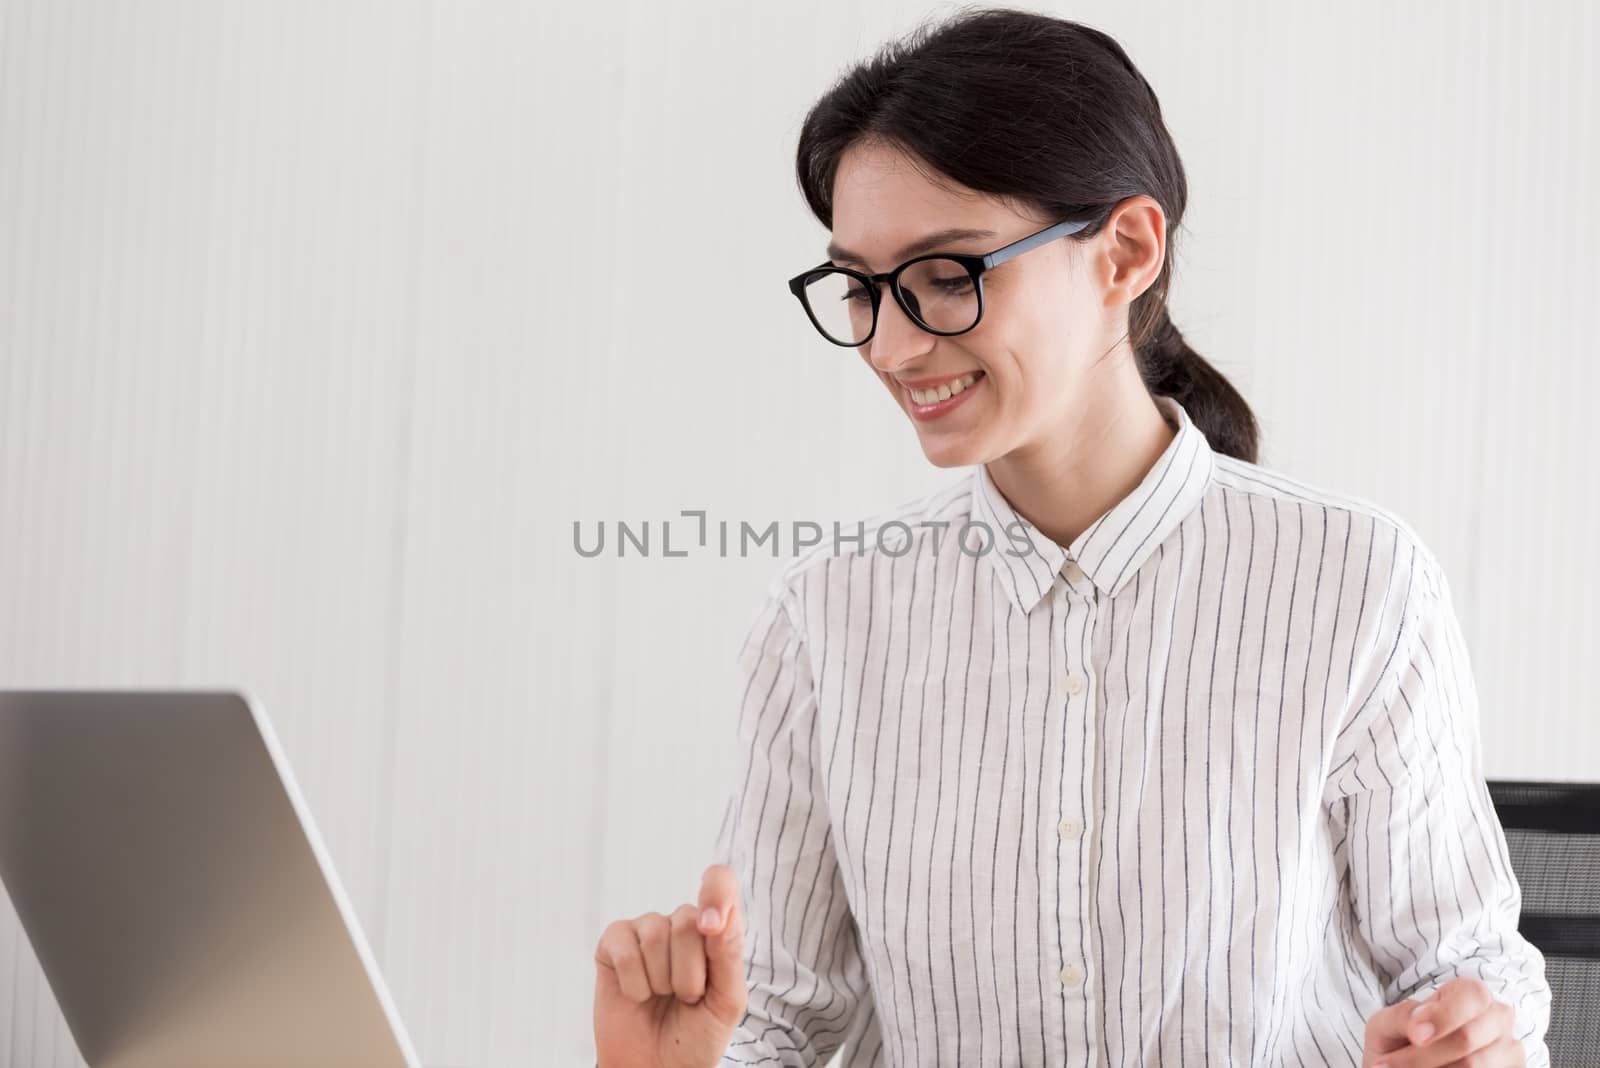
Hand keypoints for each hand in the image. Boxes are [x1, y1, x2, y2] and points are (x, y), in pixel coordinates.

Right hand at [593, 863, 747, 1067]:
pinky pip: (624, 948)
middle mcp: (681, 922)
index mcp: (716, 929)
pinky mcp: (613, 943)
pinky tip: (638, 995)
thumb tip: (719, 914)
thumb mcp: (726, 1001)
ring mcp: (645, 930)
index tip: (712, 926)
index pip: (719, 881)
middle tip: (686, 996)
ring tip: (662, 997)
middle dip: (689, 973)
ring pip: (655, 935)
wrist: (657, 1067)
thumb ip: (728, 954)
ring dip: (661, 982)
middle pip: (686, 921)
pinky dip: (633, 984)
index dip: (715, 892)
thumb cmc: (697, 1034)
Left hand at [1362, 977, 1523, 1066]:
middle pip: (1468, 1039)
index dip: (1444, 1017)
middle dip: (1423, 1056)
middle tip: (1389, 1065)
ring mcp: (1509, 1051)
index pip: (1472, 996)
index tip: (1414, 1035)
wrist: (1406, 1062)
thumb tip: (1418, 1027)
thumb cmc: (1401, 1037)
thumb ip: (1402, 1017)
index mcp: (1471, 994)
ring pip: (1473, 1066)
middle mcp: (1498, 1019)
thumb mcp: (1390, 1022)